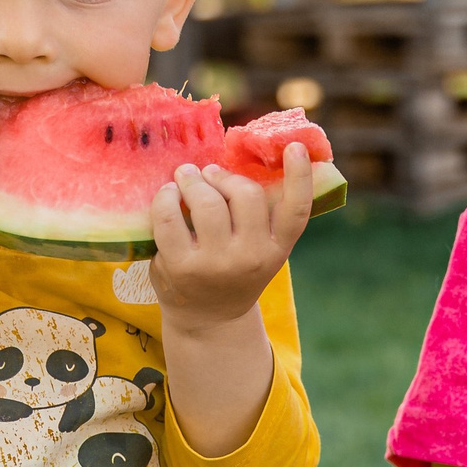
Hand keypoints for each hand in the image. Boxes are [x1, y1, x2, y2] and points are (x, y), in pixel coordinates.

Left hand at [150, 146, 311, 328]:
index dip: (299, 176)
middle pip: (246, 195)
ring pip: (207, 202)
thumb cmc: (234, 272)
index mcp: (276, 250)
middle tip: (208, 172)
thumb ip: (259, 217)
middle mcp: (251, 258)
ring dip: (193, 180)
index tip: (294, 147)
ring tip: (186, 176)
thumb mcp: (259, 251)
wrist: (208, 320)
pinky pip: (170, 216)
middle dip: (223, 176)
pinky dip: (167, 196)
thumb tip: (234, 161)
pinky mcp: (181, 266)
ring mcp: (216, 264)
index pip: (296, 211)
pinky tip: (169, 194)